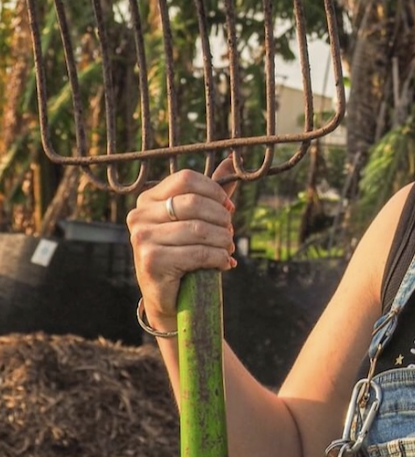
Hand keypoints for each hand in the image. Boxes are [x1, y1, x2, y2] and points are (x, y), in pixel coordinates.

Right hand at [127, 159, 237, 325]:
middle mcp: (139, 215)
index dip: (214, 192)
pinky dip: (218, 258)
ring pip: (199, 230)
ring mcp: (141, 238)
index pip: (186, 179)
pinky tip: (224, 264)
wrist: (170, 297)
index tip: (229, 209)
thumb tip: (232, 159)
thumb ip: (212, 191)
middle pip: (194, 203)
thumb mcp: (198, 218)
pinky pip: (197, 253)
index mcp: (148, 199)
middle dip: (221, 219)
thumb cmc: (185, 253)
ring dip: (223, 241)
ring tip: (227, 250)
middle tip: (230, 234)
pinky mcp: (150, 261)